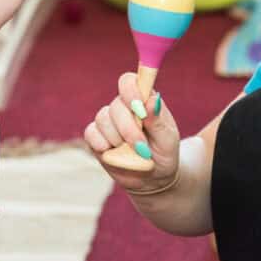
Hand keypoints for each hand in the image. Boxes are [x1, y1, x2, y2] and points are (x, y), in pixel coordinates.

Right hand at [84, 72, 180, 192]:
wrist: (153, 179)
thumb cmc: (164, 154)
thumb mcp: (168, 139)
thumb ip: (158, 120)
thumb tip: (151, 99)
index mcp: (143, 100)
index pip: (129, 81)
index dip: (130, 91)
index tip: (139, 108)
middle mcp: (123, 107)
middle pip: (116, 105)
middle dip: (128, 128)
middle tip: (142, 147)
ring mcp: (108, 122)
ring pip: (103, 119)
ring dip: (118, 139)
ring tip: (132, 153)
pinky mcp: (96, 138)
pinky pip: (91, 134)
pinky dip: (103, 145)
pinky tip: (115, 154)